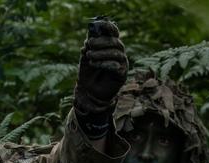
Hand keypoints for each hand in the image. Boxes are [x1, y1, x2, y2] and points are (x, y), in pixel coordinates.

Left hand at [74, 17, 127, 138]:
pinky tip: (93, 64)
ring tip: (89, 56)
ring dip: (100, 53)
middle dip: (101, 42)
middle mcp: (119, 52)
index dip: (107, 26)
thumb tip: (90, 35)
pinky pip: (115, 65)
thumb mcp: (86, 55)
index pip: (113, 31)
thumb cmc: (88, 72)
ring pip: (116, 53)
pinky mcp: (122, 74)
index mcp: (111, 44)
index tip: (97, 25)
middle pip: (115, 42)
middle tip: (89, 44)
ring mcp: (122, 63)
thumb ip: (90, 44)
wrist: (88, 91)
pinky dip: (104, 63)